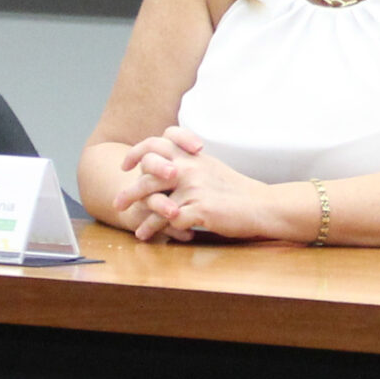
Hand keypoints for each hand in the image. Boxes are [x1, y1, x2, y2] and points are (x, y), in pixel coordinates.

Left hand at [113, 127, 268, 242]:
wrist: (260, 205)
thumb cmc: (237, 190)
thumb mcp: (211, 167)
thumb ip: (189, 164)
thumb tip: (167, 166)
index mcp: (192, 156)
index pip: (157, 143)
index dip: (137, 152)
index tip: (126, 165)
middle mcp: (190, 168)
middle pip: (148, 176)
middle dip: (130, 192)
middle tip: (118, 203)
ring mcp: (193, 188)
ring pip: (155, 201)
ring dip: (141, 215)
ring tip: (134, 227)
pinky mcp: (198, 209)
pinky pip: (167, 221)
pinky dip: (154, 229)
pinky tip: (147, 235)